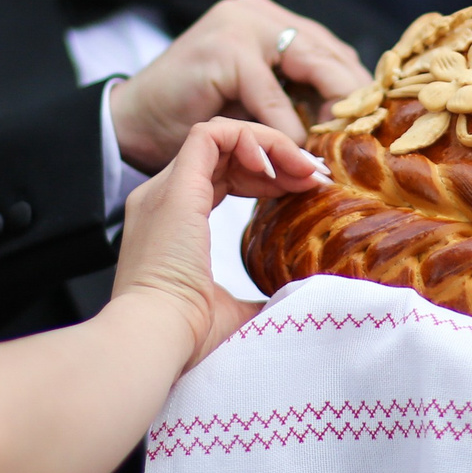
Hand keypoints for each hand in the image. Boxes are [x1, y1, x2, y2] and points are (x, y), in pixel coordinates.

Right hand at [110, 0, 367, 172]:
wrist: (133, 123)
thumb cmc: (195, 117)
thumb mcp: (258, 102)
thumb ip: (297, 99)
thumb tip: (352, 126)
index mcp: (269, 20)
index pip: (330, 49)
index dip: (354, 88)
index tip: (372, 127)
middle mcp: (257, 12)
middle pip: (328, 52)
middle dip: (350, 99)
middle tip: (365, 141)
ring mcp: (240, 24)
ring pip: (310, 66)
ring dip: (328, 113)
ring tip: (338, 150)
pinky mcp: (225, 48)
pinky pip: (272, 95)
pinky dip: (288, 128)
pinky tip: (297, 154)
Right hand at [113, 116, 326, 367]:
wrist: (156, 337)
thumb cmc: (188, 335)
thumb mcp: (234, 312)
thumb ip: (258, 298)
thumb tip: (292, 303)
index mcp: (174, 225)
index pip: (221, 178)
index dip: (266, 179)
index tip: (305, 191)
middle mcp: (164, 200)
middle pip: (224, 155)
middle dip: (276, 158)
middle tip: (315, 178)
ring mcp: (166, 190)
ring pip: (220, 137)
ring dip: (269, 145)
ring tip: (304, 170)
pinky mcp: (176, 187)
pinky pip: (210, 135)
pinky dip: (247, 138)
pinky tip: (275, 166)